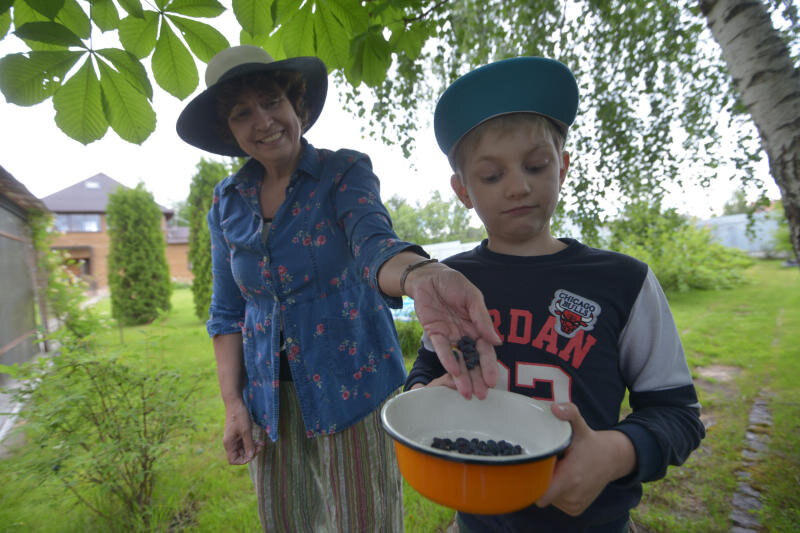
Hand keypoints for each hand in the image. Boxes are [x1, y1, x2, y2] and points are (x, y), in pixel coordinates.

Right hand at [222, 400, 262, 464]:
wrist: (235, 403)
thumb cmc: (239, 416)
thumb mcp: (246, 431)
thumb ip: (248, 444)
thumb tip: (251, 456)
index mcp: (229, 444)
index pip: (233, 460)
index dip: (243, 460)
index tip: (253, 454)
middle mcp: (230, 443)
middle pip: (240, 455)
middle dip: (251, 453)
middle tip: (261, 446)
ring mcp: (234, 439)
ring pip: (244, 449)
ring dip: (253, 448)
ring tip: (262, 443)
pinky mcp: (238, 434)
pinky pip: (245, 443)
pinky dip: (252, 443)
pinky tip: (259, 441)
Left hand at [404, 262, 501, 399]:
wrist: (429, 276)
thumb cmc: (453, 284)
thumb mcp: (472, 297)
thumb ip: (482, 318)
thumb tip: (497, 341)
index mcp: (477, 327)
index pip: (485, 351)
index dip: (489, 366)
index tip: (493, 381)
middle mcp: (464, 335)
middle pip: (472, 360)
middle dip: (477, 378)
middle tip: (481, 395)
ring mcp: (449, 336)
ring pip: (457, 360)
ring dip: (462, 377)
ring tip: (467, 393)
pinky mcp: (434, 333)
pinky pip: (441, 348)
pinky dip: (447, 359)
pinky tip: (453, 371)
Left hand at [535, 403, 635, 515]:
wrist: (613, 459)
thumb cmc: (591, 443)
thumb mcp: (580, 426)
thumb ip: (569, 413)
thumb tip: (555, 408)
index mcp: (570, 479)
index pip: (540, 493)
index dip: (532, 481)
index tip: (534, 466)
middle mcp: (571, 496)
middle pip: (541, 493)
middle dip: (540, 479)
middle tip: (550, 463)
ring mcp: (574, 505)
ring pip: (548, 498)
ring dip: (549, 485)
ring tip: (559, 469)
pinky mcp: (576, 509)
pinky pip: (557, 502)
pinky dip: (557, 492)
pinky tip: (564, 478)